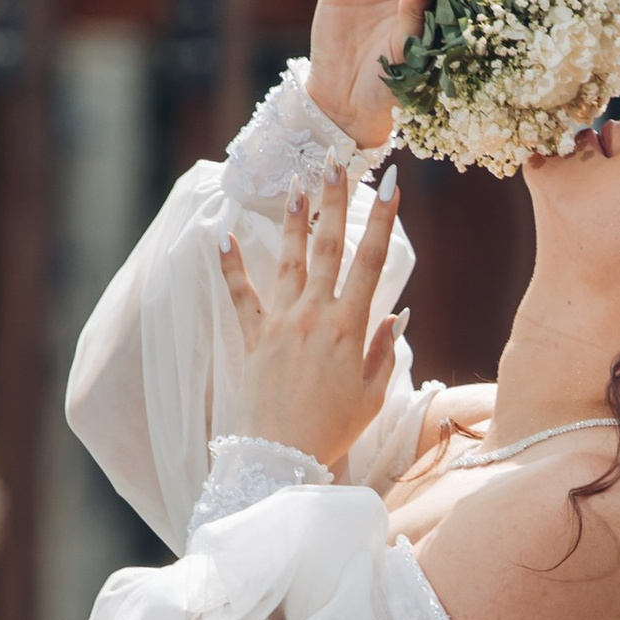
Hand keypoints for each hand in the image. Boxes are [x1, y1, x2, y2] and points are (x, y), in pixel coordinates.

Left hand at [218, 166, 401, 470]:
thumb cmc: (333, 430)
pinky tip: (224, 235)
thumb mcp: (372, 395)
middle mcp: (316, 316)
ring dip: (295, 220)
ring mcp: (282, 323)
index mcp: (351, 328)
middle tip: (336, 162)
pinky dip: (232, 265)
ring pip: (291, 260)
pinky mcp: (254, 337)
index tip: (393, 185)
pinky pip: (242, 295)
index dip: (383, 221)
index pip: (372, 262)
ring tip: (297, 184)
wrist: (282, 457)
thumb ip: (383, 352)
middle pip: (329, 248)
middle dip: (335, 202)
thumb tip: (395, 316)